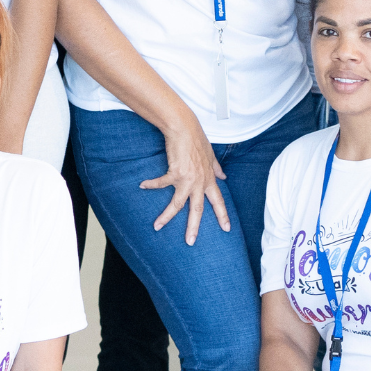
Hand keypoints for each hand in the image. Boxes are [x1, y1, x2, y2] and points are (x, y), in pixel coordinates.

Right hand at [143, 121, 229, 244]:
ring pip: (177, 204)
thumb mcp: (211, 156)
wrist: (185, 129)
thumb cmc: (197, 140)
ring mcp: (187, 179)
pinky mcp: (175, 173)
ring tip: (157, 226)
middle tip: (190, 242)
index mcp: (209, 179)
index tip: (227, 228)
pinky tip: (143, 186)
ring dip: (166, 216)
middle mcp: (199, 182)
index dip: (222, 215)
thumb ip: (217, 168)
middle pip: (197, 210)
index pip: (218, 201)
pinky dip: (151, 185)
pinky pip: (161, 184)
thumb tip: (224, 176)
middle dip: (193, 227)